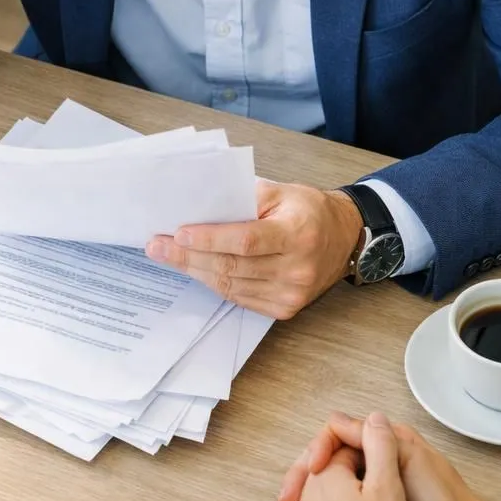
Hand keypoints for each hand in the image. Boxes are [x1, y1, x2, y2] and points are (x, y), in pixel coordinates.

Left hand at [146, 180, 362, 318]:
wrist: (344, 238)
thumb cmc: (309, 210)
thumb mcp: (282, 191)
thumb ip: (245, 198)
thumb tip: (201, 207)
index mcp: (297, 234)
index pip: (246, 241)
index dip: (210, 239)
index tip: (179, 233)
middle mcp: (296, 269)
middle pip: (232, 266)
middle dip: (188, 256)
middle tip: (157, 245)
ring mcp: (291, 293)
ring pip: (230, 285)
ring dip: (195, 270)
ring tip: (167, 256)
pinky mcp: (284, 308)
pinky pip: (239, 297)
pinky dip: (214, 282)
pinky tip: (195, 269)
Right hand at [276, 413, 498, 500]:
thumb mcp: (410, 462)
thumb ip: (377, 439)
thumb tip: (341, 419)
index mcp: (391, 443)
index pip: (341, 432)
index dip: (320, 449)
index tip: (311, 470)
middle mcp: (382, 463)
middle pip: (332, 458)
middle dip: (306, 475)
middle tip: (291, 496)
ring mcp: (378, 489)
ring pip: (334, 483)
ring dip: (311, 494)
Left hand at [282, 413, 410, 500]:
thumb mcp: (389, 488)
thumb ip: (381, 446)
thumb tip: (374, 418)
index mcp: (323, 475)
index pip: (344, 450)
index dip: (369, 459)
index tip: (382, 475)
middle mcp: (302, 496)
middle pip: (325, 470)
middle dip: (346, 476)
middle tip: (371, 496)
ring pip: (315, 497)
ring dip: (333, 500)